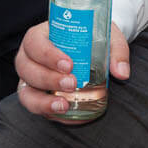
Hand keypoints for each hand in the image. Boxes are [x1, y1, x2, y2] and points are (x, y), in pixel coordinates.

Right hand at [14, 20, 129, 122]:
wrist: (90, 47)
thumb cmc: (92, 38)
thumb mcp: (106, 36)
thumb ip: (116, 51)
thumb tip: (122, 73)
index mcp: (41, 35)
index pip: (35, 42)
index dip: (47, 55)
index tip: (68, 65)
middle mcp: (29, 56)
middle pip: (26, 68)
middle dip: (48, 79)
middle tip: (72, 84)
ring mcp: (29, 77)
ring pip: (25, 91)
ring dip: (42, 100)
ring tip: (64, 105)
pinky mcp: (34, 94)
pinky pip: (33, 105)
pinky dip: (46, 110)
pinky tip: (64, 112)